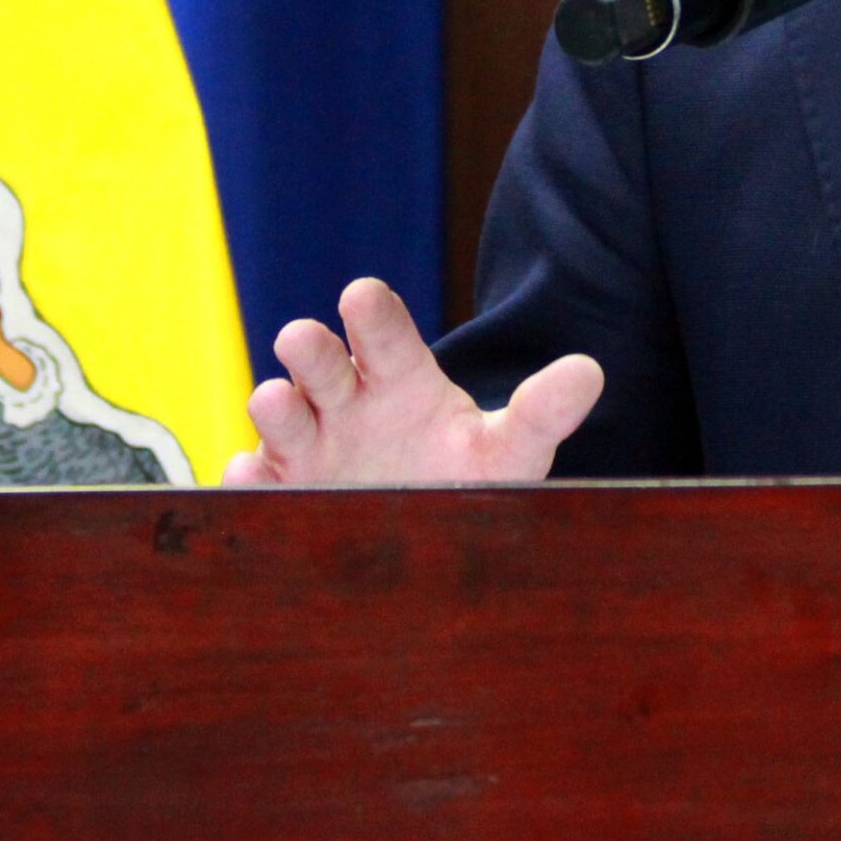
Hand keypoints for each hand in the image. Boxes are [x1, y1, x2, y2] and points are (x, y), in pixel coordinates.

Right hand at [221, 277, 603, 486]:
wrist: (430, 546)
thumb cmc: (464, 479)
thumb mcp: (509, 452)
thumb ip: (542, 413)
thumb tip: (590, 372)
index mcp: (399, 377)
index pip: (385, 333)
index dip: (372, 314)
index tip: (362, 294)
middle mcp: (346, 401)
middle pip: (318, 359)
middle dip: (309, 347)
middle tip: (303, 339)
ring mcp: (309, 445)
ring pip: (277, 410)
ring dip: (274, 402)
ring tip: (279, 401)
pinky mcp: (285, 492)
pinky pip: (256, 481)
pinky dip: (249, 479)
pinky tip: (252, 479)